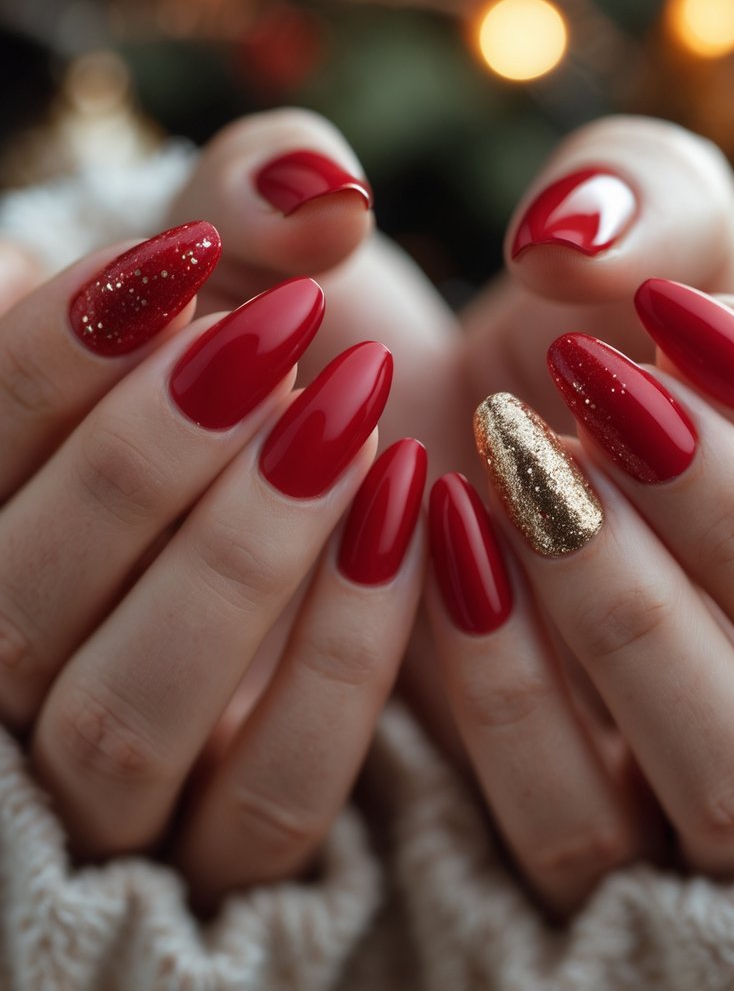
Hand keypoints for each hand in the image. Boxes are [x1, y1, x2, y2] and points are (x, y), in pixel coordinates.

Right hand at [0, 228, 424, 910]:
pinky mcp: (239, 832)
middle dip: (145, 465)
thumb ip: (256, 186)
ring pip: (123, 720)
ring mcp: (122, 770)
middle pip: (17, 606)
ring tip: (342, 432)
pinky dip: (340, 664)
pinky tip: (411, 521)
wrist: (405, 454)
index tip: (184, 261)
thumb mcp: (265, 246)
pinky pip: (269, 799)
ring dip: (235, 565)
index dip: (52, 354)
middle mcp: (21, 654)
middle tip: (278, 348)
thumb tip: (305, 195)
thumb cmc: (310, 346)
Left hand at [425, 284, 733, 914]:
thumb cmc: (569, 333)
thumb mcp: (628, 229)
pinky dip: (512, 693)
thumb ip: (643, 197)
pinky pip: (573, 828)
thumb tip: (580, 239)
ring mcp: (701, 783)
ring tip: (525, 471)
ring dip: (633, 619)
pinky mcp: (574, 828)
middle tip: (605, 399)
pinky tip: (450, 544)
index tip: (681, 324)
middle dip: (732, 524)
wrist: (447, 440)